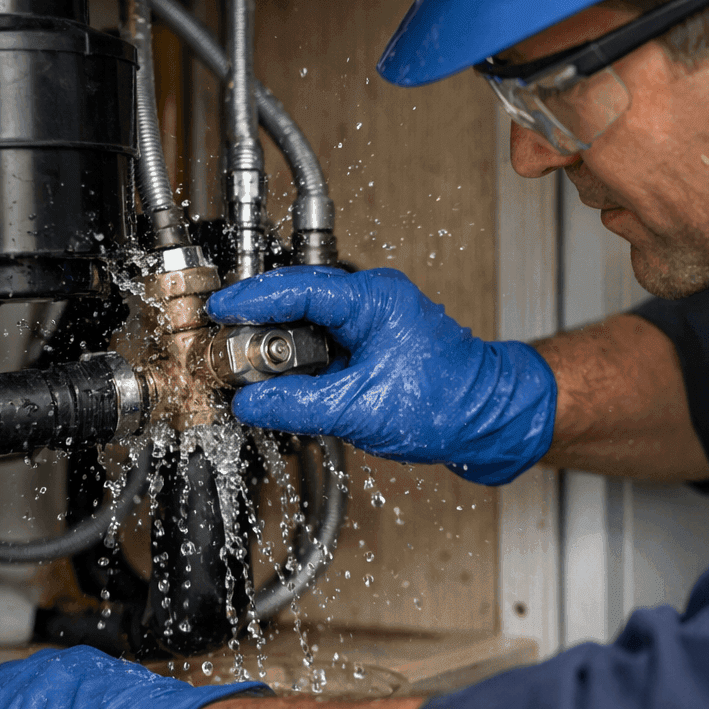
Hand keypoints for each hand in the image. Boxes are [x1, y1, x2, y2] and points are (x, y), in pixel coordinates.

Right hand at [208, 266, 555, 484]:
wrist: (490, 420)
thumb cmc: (449, 404)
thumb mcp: (361, 410)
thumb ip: (299, 405)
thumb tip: (252, 403)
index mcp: (374, 299)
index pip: (297, 288)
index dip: (251, 299)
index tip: (218, 311)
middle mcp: (373, 300)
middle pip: (297, 300)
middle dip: (256, 323)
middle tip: (222, 346)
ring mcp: (373, 320)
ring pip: (308, 323)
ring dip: (278, 346)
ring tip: (246, 370)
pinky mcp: (372, 343)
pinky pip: (324, 343)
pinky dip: (300, 362)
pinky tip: (282, 383)